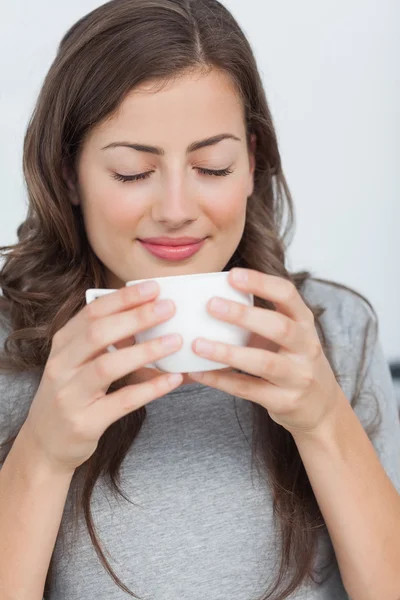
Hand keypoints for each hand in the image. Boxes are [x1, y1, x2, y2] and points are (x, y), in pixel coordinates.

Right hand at [22, 282, 182, 473]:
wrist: (45, 443)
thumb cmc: (70, 394)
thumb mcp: (78, 362)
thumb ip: (104, 342)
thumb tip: (150, 320)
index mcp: (63, 345)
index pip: (91, 312)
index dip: (123, 299)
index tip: (153, 288)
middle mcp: (61, 366)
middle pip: (98, 333)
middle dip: (136, 317)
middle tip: (169, 307)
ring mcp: (70, 395)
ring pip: (107, 366)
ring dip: (145, 351)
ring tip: (175, 341)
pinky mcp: (85, 422)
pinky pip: (121, 402)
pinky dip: (150, 389)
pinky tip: (173, 378)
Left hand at [190, 268, 343, 435]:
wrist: (321, 407)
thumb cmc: (293, 362)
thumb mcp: (288, 336)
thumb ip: (260, 319)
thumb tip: (208, 300)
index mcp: (304, 323)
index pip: (288, 294)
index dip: (261, 283)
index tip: (232, 275)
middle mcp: (306, 347)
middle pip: (279, 327)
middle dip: (244, 315)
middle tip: (211, 305)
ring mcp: (298, 376)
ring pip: (263, 362)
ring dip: (228, 352)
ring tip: (198, 344)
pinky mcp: (285, 402)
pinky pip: (248, 389)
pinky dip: (221, 380)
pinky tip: (198, 373)